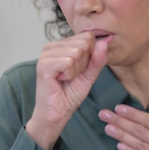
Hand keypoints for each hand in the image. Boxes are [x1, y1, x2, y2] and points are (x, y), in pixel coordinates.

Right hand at [27, 32, 107, 148]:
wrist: (58, 112)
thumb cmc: (70, 93)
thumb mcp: (90, 74)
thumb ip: (98, 58)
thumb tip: (105, 42)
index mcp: (62, 44)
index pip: (88, 37)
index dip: (90, 56)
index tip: (79, 69)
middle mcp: (52, 45)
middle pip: (84, 43)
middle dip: (84, 63)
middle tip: (71, 76)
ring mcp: (46, 54)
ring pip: (77, 52)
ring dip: (76, 71)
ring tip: (65, 78)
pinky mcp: (43, 64)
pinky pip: (68, 62)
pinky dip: (70, 74)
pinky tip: (60, 80)